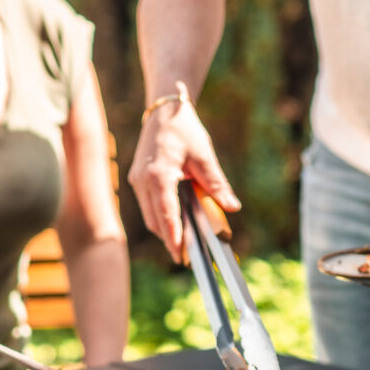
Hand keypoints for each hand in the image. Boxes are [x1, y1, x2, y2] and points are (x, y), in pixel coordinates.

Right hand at [128, 99, 239, 261]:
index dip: (174, 237)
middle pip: (155, 221)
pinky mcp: (137, 180)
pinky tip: (175, 224)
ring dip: (165, 230)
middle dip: (170, 240)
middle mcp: (142, 181)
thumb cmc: (184, 130)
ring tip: (183, 244)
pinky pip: (148, 206)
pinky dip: (160, 217)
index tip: (181, 255)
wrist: (163, 111)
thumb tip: (232, 207)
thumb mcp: (204, 156)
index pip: (166, 214)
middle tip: (186, 257)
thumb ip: (216, 184)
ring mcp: (137, 181)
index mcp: (158, 175)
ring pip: (149, 216)